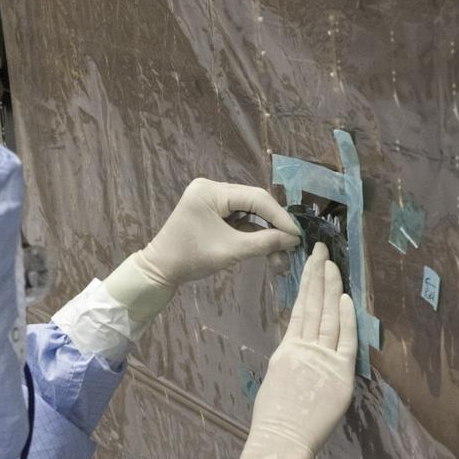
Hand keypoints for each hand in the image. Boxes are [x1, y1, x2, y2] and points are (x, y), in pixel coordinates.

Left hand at [134, 178, 299, 288]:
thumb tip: (293, 239)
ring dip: (264, 232)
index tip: (297, 235)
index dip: (279, 216)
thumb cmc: (191, 258)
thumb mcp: (231, 251)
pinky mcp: (212, 211)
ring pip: (249, 212)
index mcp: (211, 191)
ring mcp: (211, 198)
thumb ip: (264, 242)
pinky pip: (239, 218)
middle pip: (253, 203)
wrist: (160, 270)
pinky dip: (252, 233)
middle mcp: (211, 188)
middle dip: (273, 225)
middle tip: (292, 244)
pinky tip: (267, 248)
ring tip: (280, 254)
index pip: (255, 198)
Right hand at [239, 242, 356, 458]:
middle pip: (313, 305)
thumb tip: (301, 348)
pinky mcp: (337, 374)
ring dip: (331, 288)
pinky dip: (345, 318)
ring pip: (326, 316)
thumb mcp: (277, 381)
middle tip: (321, 249)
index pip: (300, 309)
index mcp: (286, 351)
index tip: (312, 264)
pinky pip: (344, 341)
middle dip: (318, 275)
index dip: (307, 284)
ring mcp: (320, 359)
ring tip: (332, 264)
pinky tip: (346, 298)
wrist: (280, 440)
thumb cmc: (275, 420)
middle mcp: (302, 349)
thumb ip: (291, 361)